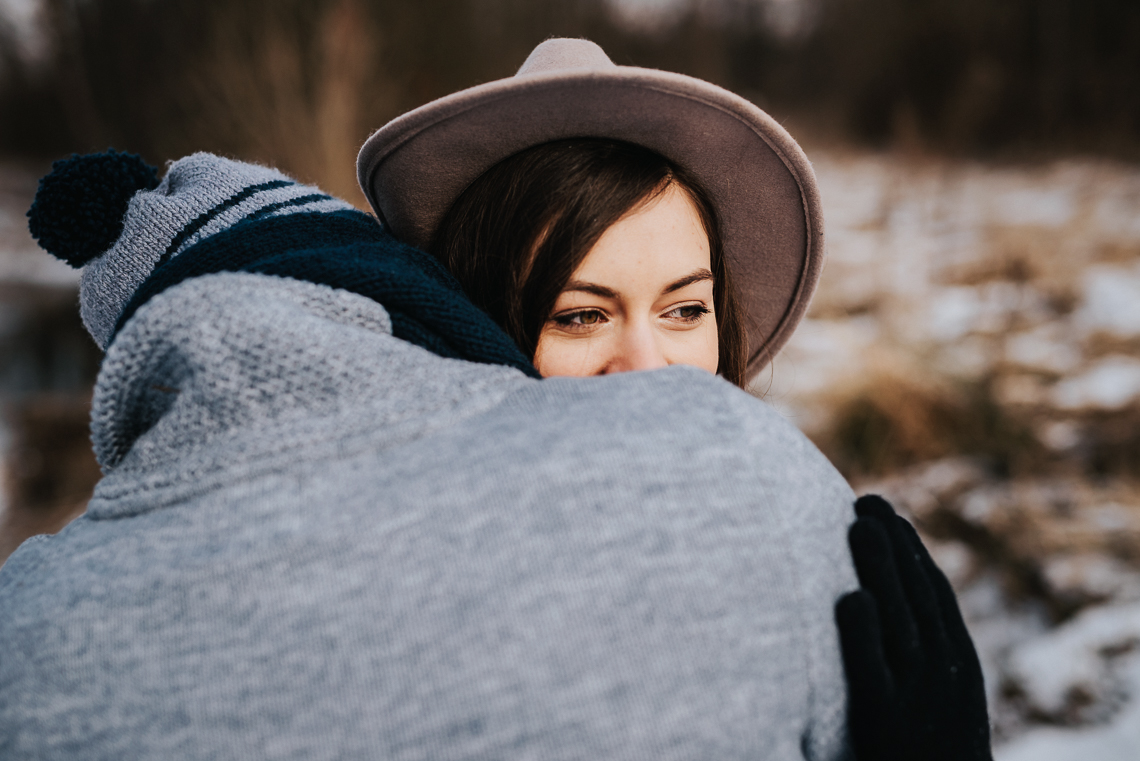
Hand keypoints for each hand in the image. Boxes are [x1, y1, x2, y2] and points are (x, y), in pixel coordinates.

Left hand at [835, 495, 991, 760]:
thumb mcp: (933, 714)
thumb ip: (911, 668)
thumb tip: (879, 617)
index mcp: (960, 670)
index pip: (935, 598)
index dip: (913, 553)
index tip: (891, 516)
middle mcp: (945, 677)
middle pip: (917, 597)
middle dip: (893, 545)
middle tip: (865, 501)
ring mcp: (919, 699)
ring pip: (900, 620)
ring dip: (881, 568)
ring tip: (858, 523)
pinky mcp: (886, 724)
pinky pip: (874, 672)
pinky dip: (863, 633)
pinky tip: (848, 597)